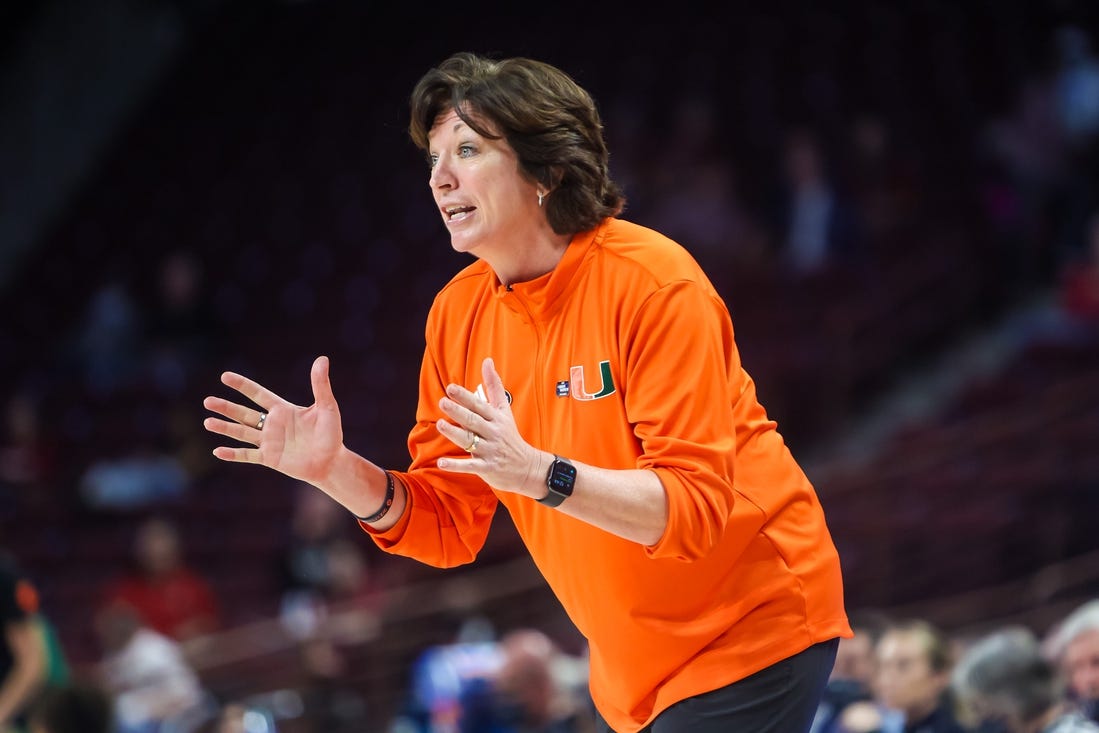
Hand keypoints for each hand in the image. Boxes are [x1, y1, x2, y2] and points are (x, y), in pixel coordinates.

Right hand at [203, 355, 343, 485]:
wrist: (332, 462)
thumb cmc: (332, 434)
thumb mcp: (327, 407)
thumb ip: (320, 384)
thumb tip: (322, 358)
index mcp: (283, 410)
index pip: (258, 394)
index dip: (242, 385)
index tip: (224, 376)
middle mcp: (272, 424)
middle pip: (244, 413)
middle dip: (226, 407)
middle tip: (207, 401)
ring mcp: (269, 442)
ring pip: (242, 433)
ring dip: (225, 427)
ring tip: (207, 422)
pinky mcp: (270, 458)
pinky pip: (248, 455)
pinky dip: (233, 454)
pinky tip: (217, 451)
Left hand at [436, 357, 542, 496]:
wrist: (527, 466)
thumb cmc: (510, 435)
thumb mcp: (504, 410)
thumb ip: (494, 386)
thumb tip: (487, 360)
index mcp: (496, 418)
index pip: (479, 405)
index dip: (465, 397)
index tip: (451, 388)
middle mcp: (493, 433)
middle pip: (474, 421)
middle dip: (459, 412)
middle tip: (443, 402)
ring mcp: (490, 450)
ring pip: (471, 441)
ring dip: (455, 433)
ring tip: (439, 425)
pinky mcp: (487, 468)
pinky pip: (469, 466)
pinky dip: (455, 466)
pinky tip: (441, 463)